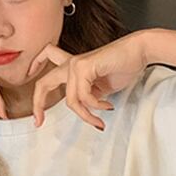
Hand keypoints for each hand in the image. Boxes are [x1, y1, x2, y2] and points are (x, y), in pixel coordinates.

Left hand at [29, 32, 147, 128]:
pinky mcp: (84, 66)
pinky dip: (96, 105)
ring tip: (99, 120)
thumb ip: (88, 97)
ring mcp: (75, 65)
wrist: (138, 52)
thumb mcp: (100, 88)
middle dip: (38, 104)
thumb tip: (84, 110)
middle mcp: (70, 64)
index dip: (39, 97)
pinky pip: (84, 96)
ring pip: (72, 100)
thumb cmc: (123, 66)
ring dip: (87, 115)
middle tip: (39, 122)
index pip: (47, 77)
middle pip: (43, 83)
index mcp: (72, 68)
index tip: (39, 117)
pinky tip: (107, 105)